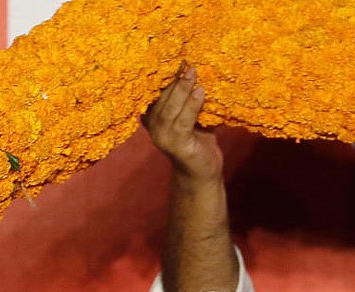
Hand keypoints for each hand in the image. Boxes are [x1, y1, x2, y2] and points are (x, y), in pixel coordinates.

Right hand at [143, 66, 222, 182]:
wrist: (202, 172)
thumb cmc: (198, 140)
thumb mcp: (190, 115)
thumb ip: (187, 97)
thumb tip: (194, 67)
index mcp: (152, 116)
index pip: (155, 90)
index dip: (164, 74)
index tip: (174, 55)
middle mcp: (153, 126)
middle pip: (160, 97)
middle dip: (173, 78)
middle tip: (186, 61)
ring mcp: (163, 137)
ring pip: (170, 108)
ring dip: (182, 89)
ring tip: (193, 72)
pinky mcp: (176, 144)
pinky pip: (183, 121)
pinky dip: (192, 105)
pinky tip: (200, 92)